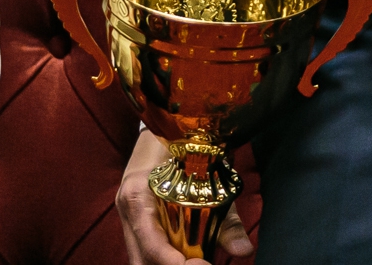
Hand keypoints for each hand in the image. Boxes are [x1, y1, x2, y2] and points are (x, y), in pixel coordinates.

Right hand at [117, 132, 252, 263]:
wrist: (164, 120)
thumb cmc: (186, 141)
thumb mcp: (208, 171)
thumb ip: (226, 215)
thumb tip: (244, 251)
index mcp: (138, 194)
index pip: (150, 241)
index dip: (172, 262)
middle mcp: (126, 207)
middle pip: (139, 257)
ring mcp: (127, 212)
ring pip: (138, 255)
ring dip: (164, 262)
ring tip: (197, 261)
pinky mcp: (134, 215)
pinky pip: (142, 244)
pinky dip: (163, 255)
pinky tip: (185, 256)